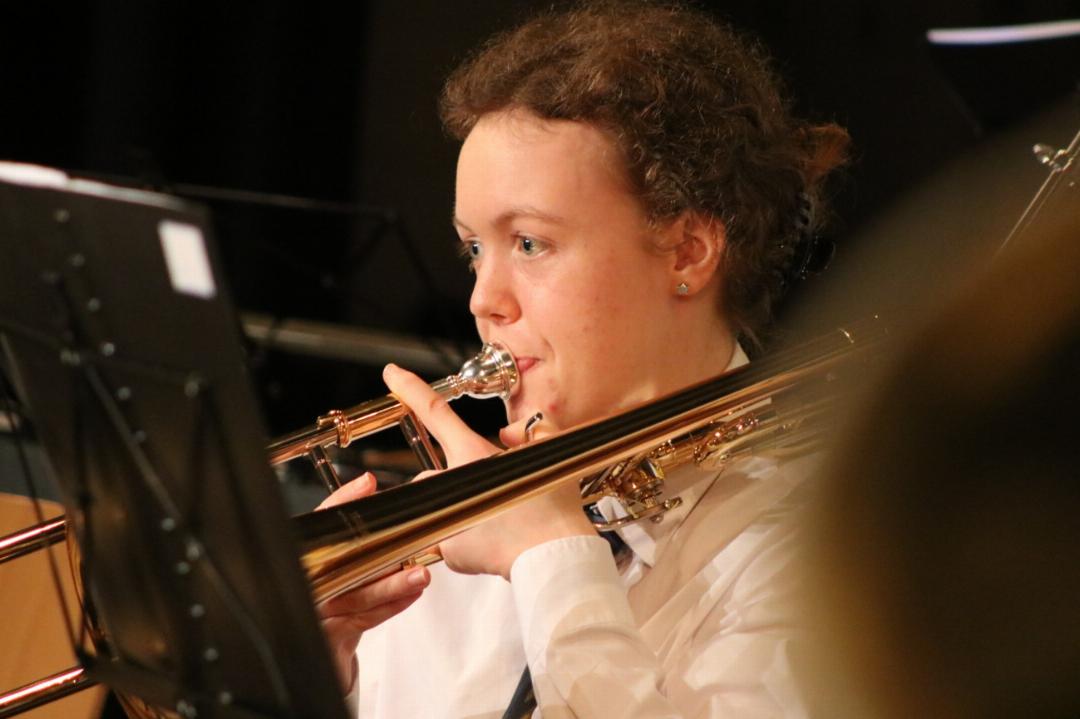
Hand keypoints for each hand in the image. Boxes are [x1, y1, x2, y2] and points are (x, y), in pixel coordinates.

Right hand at [315, 472, 430, 691]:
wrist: (323, 643)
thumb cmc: (338, 594)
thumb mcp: (343, 559)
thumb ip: (352, 529)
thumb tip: (370, 485)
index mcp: (306, 554)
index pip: (320, 520)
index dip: (342, 501)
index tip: (367, 484)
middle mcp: (306, 579)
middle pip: (342, 561)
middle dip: (379, 553)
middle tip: (410, 544)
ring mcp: (316, 608)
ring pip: (357, 595)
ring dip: (392, 585)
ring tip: (419, 575)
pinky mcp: (329, 634)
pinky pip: (363, 619)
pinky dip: (391, 606)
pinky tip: (412, 594)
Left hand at [383, 363, 595, 579]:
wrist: (555, 557)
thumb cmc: (555, 508)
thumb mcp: (551, 450)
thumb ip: (528, 429)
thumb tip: (507, 434)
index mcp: (474, 453)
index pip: (434, 412)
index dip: (410, 389)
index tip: (391, 374)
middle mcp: (452, 482)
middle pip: (432, 472)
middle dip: (452, 480)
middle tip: (489, 496)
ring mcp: (446, 517)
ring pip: (437, 505)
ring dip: (456, 508)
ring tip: (492, 523)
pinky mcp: (448, 550)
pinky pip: (448, 539)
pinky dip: (466, 540)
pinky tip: (492, 544)